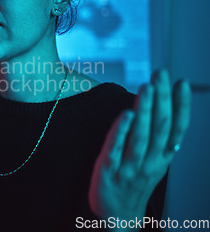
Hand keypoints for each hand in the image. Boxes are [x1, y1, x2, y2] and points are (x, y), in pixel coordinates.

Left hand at [89, 70, 190, 226]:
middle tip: (160, 73)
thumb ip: (158, 138)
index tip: (180, 82)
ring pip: (141, 136)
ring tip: (147, 87)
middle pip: (160, 127)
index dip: (181, 106)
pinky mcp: (108, 171)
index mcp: (163, 158)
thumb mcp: (154, 162)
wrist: (118, 215)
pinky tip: (126, 114)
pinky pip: (116, 149)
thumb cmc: (135, 181)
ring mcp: (129, 167)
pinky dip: (121, 132)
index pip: (176, 129)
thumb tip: (161, 105)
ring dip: (145, 110)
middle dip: (162, 99)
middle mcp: (150, 162)